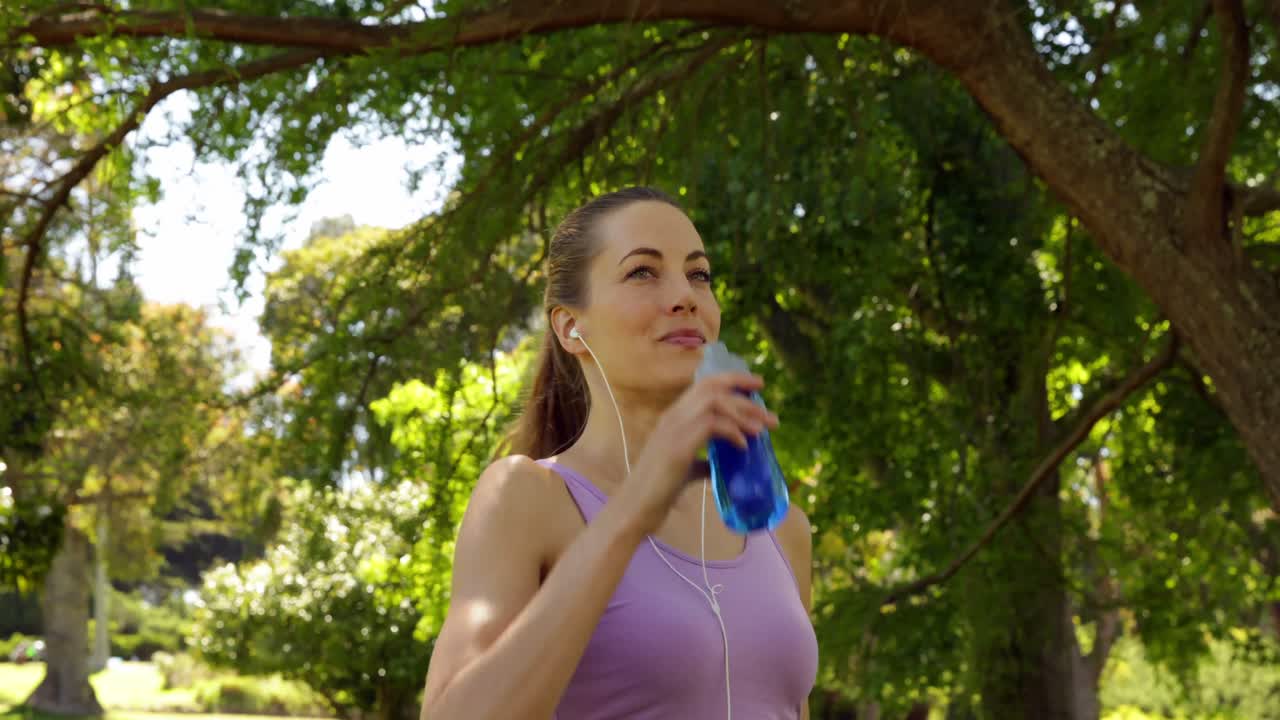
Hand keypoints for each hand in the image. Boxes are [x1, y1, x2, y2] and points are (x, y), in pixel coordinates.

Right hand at [617, 372, 777, 533]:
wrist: (635, 508)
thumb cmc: (657, 491)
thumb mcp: (685, 470)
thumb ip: (703, 463)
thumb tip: (721, 466)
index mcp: (673, 417)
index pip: (705, 385)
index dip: (734, 380)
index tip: (758, 385)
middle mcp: (672, 416)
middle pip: (713, 387)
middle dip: (746, 395)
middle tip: (770, 415)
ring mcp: (674, 429)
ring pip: (714, 402)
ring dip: (744, 414)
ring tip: (763, 430)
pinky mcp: (678, 446)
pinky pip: (712, 426)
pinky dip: (733, 433)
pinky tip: (743, 447)